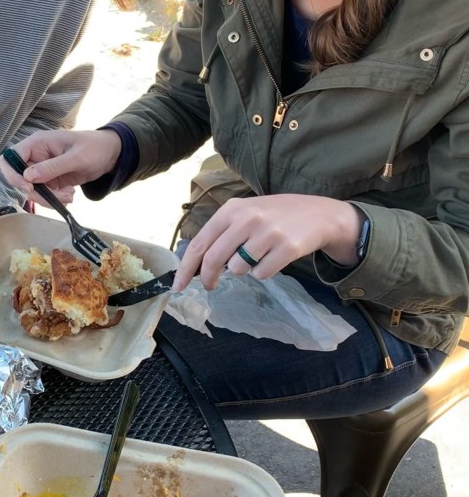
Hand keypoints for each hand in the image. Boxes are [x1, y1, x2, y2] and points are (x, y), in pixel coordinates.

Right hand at [0, 129, 121, 204]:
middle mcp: (35, 156)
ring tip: (69, 196)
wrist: (109, 154)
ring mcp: (41, 169)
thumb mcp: (76, 157)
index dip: (13, 175)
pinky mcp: (49, 180)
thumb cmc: (94, 147)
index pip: (10, 158)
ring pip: (32, 190)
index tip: (29, 187)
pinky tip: (70, 195)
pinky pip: (44, 194)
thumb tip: (28, 177)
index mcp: (37, 143)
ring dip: (49, 198)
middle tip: (57, 197)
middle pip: (19, 179)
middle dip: (36, 192)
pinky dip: (55, 199)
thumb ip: (52, 167)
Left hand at [173, 193, 363, 290]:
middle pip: (214, 259)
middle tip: (209, 286)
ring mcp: (268, 232)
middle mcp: (247, 218)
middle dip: (208, 278)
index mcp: (232, 210)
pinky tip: (273, 258)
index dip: (186, 268)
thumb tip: (195, 265)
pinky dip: (264, 272)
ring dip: (243, 270)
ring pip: (239, 269)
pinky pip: (262, 274)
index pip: (200, 243)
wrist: (319, 214)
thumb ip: (221, 234)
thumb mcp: (245, 214)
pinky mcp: (286, 247)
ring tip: (257, 255)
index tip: (178, 286)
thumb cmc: (275, 216)